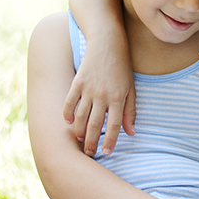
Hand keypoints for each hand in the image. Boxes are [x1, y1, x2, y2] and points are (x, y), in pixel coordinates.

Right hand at [62, 39, 135, 155]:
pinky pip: (69, 102)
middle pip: (96, 124)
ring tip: (80, 140)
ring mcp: (89, 88)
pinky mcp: (77, 82)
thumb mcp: (131, 89)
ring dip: (80, 131)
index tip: (106, 152)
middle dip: (92, 141)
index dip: (111, 140)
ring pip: (82, 116)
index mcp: (119, 98)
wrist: (108, 44)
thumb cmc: (122, 68)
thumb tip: (131, 133)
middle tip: (89, 153)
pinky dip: (67, 114)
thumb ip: (130, 112)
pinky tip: (69, 123)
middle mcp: (103, 95)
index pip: (115, 125)